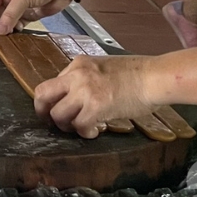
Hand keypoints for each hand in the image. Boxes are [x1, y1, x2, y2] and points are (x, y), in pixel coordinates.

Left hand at [33, 55, 155, 138]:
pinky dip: (85, 133)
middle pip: (42, 94)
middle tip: (52, 122)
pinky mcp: (96, 106)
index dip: (52, 100)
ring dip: (66, 126)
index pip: (52, 83)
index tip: (55, 109)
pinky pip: (79, 125)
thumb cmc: (136, 74)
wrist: (154, 77)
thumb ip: (86, 79)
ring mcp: (85, 90)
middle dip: (43, 112)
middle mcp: (77, 74)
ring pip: (57, 114)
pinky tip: (94, 131)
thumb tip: (75, 97)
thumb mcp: (103, 67)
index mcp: (78, 63)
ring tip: (80, 128)